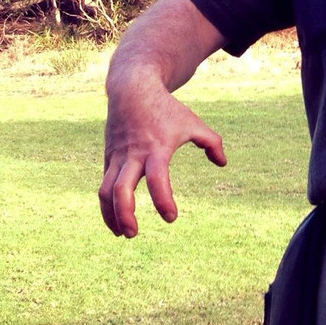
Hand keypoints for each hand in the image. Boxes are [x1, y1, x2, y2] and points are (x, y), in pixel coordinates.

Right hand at [99, 78, 225, 237]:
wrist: (132, 90)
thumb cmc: (167, 109)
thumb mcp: (193, 122)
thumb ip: (211, 142)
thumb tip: (223, 164)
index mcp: (157, 148)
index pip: (158, 179)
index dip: (163, 200)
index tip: (172, 217)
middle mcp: (133, 156)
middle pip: (120, 190)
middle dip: (125, 215)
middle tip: (135, 234)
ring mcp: (117, 158)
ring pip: (105, 192)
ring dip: (111, 216)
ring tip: (124, 234)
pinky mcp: (108, 159)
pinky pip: (102, 187)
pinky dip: (107, 207)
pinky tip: (117, 221)